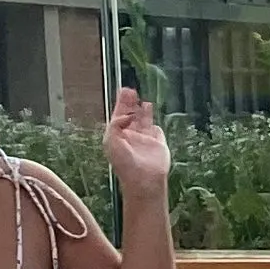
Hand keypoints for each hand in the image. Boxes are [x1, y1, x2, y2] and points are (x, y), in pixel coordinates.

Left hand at [103, 85, 170, 201]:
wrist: (144, 178)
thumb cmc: (125, 163)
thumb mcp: (111, 140)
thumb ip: (116, 124)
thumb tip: (127, 114)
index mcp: (117, 135)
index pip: (119, 115)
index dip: (121, 103)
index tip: (123, 91)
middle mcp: (131, 136)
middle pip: (131, 115)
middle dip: (131, 103)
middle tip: (131, 90)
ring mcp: (145, 140)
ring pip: (144, 121)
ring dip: (143, 110)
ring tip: (143, 101)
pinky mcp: (158, 144)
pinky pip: (156, 130)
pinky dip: (154, 123)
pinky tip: (154, 120)